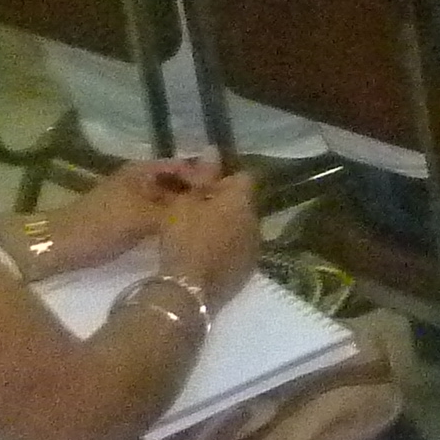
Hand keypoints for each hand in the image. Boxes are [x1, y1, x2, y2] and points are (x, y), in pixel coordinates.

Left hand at [33, 156, 216, 273]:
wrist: (59, 247)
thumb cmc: (101, 225)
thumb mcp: (144, 216)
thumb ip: (181, 207)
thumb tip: (219, 203)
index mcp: (145, 171)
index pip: (187, 167)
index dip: (209, 179)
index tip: (232, 196)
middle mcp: (142, 181)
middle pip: (180, 186)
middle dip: (202, 197)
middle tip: (228, 215)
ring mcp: (135, 203)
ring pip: (171, 204)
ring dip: (188, 214)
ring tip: (214, 228)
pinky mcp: (129, 224)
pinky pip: (161, 220)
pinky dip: (175, 226)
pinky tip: (190, 239)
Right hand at [155, 171, 261, 307]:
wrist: (187, 290)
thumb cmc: (185, 238)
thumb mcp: (184, 203)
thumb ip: (202, 177)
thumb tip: (213, 150)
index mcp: (242, 201)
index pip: (244, 177)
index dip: (224, 178)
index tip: (204, 184)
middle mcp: (256, 222)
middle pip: (244, 204)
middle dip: (226, 203)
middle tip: (199, 208)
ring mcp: (254, 249)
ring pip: (243, 228)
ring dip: (228, 226)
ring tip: (202, 232)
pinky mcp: (247, 272)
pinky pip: (239, 250)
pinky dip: (227, 248)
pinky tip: (207, 254)